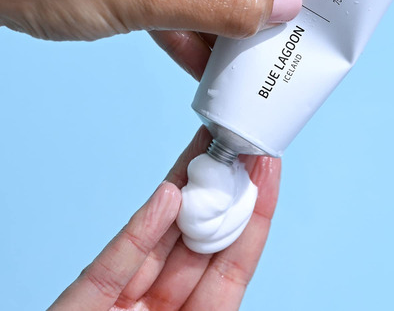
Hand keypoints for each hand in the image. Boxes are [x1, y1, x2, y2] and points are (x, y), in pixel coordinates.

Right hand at [49, 126, 280, 310]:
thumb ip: (215, 307)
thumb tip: (232, 272)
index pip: (234, 263)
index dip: (255, 215)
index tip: (269, 171)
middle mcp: (164, 307)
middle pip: (200, 238)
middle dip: (223, 188)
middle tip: (240, 141)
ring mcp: (124, 303)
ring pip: (161, 236)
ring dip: (187, 189)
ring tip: (212, 146)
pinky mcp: (83, 305)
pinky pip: (116, 263)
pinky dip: (142, 229)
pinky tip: (168, 193)